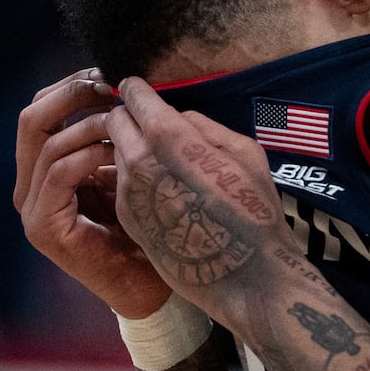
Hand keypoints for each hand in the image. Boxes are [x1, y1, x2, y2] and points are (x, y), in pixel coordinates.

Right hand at [14, 69, 170, 318]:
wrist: (150, 287)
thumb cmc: (147, 227)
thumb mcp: (126, 168)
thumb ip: (110, 136)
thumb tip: (120, 86)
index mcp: (42, 169)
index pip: (39, 109)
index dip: (70, 85)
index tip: (108, 75)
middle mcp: (29, 186)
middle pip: (31, 117)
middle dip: (72, 94)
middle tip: (110, 87)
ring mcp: (31, 208)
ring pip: (47, 141)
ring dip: (90, 125)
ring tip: (124, 126)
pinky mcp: (43, 227)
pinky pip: (59, 172)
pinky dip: (89, 155)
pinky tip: (118, 154)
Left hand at [106, 78, 290, 323]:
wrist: (245, 279)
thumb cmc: (255, 213)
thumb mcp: (246, 154)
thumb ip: (204, 127)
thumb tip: (178, 119)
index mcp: (169, 138)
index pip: (133, 95)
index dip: (138, 91)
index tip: (143, 93)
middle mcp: (139, 161)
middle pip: (115, 122)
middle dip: (129, 118)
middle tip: (149, 125)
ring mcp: (128, 193)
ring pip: (117, 153)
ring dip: (131, 150)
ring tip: (160, 162)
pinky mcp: (127, 219)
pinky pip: (122, 183)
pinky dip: (135, 179)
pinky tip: (162, 192)